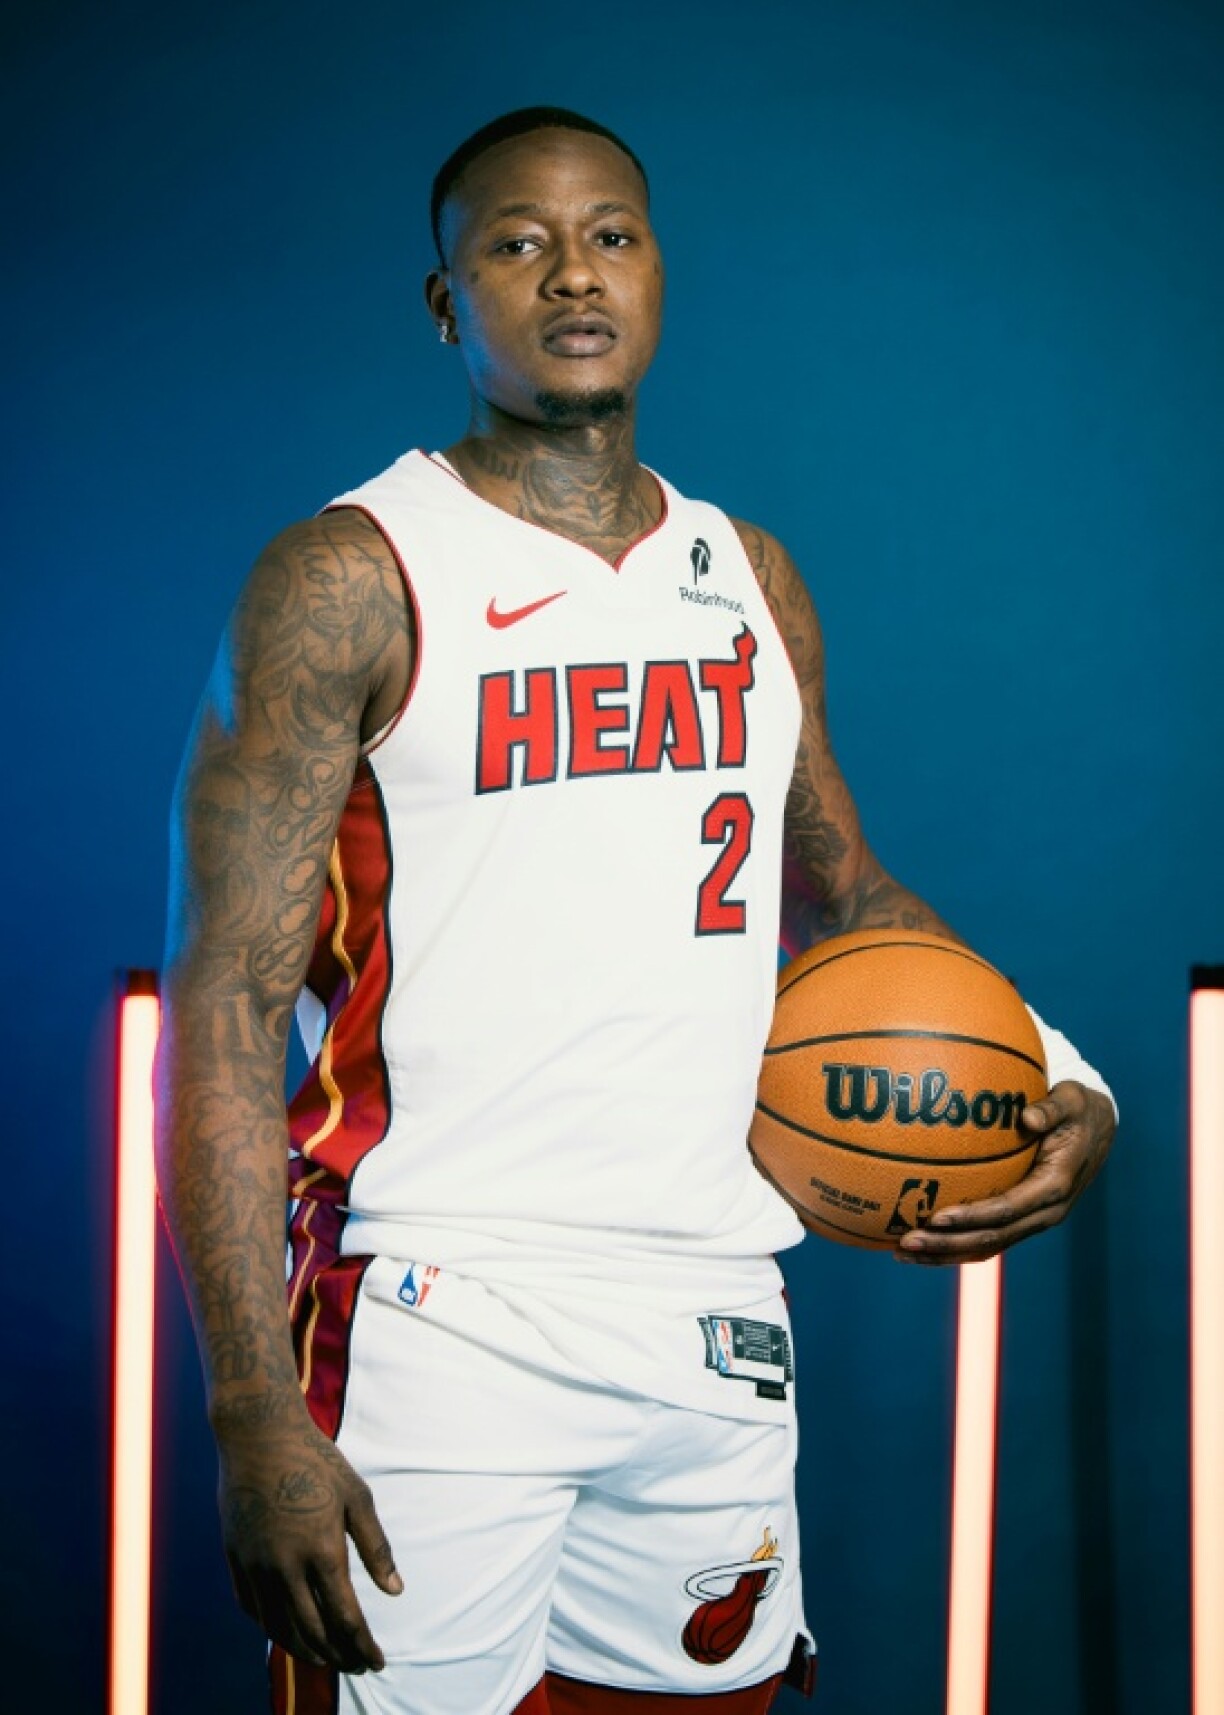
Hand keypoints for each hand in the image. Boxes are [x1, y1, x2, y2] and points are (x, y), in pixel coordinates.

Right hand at [216, 1400, 401, 1671]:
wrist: (258, 1435)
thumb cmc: (315, 1460)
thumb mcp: (356, 1496)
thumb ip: (376, 1547)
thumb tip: (396, 1591)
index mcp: (321, 1549)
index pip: (345, 1617)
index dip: (363, 1646)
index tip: (377, 1662)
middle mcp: (285, 1565)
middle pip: (312, 1632)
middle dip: (338, 1656)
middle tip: (355, 1667)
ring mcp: (256, 1564)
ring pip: (279, 1628)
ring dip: (305, 1651)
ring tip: (326, 1659)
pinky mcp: (235, 1558)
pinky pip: (253, 1609)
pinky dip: (272, 1629)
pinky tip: (287, 1632)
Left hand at [894, 1081, 1115, 1264]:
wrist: (1098, 1130)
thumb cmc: (1077, 1110)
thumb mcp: (1071, 1101)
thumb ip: (1050, 1108)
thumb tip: (1028, 1117)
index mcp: (1054, 1187)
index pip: (1007, 1209)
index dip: (972, 1217)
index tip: (937, 1217)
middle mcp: (1045, 1213)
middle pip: (991, 1238)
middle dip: (947, 1244)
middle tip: (904, 1241)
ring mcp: (1034, 1221)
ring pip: (987, 1246)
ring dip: (945, 1253)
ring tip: (901, 1252)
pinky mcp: (1024, 1220)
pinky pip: (987, 1239)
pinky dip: (954, 1245)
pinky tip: (922, 1242)